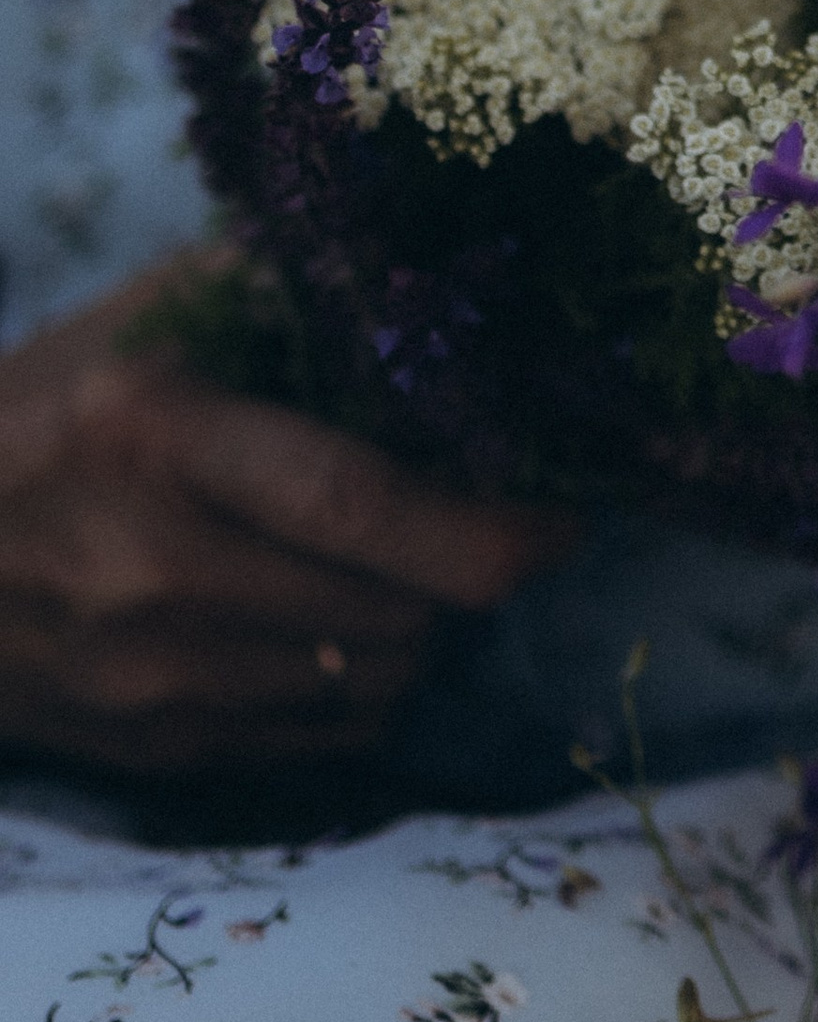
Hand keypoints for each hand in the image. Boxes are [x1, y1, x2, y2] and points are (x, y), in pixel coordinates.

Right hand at [0, 269, 568, 780]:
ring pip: (377, 681)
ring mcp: (148, 680)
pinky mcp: (154, 751)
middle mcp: (151, 569)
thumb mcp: (138, 326)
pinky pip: (325, 734)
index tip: (562, 514)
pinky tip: (319, 618)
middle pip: (396, 609)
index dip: (486, 525)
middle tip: (478, 517)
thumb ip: (282, 292)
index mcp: (154, 436)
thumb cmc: (38, 413)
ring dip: (417, 628)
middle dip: (465, 571)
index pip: (356, 504)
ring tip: (384, 562)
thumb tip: (447, 270)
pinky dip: (356, 681)